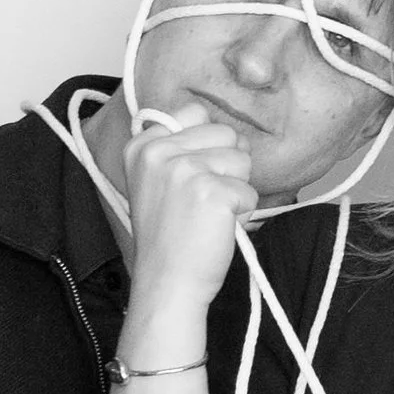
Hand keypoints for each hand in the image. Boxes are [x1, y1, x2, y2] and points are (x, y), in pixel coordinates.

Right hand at [120, 103, 258, 316]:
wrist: (167, 283)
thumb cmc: (170, 237)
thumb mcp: (159, 181)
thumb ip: (183, 148)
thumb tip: (236, 135)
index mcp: (142, 144)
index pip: (196, 111)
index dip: (207, 144)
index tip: (191, 177)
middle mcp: (159, 151)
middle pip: (225, 133)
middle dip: (227, 167)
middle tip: (203, 201)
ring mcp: (184, 169)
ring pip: (242, 159)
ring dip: (236, 190)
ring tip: (209, 215)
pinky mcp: (212, 191)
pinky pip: (250, 191)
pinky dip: (243, 213)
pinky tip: (217, 228)